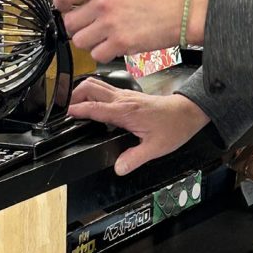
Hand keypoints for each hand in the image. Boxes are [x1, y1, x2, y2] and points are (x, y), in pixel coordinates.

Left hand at [54, 0, 207, 61]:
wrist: (182, 12)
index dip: (60, 4)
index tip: (65, 9)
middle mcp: (104, 3)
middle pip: (69, 23)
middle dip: (77, 27)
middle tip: (90, 26)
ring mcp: (111, 24)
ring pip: (79, 41)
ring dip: (89, 42)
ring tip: (104, 36)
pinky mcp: (120, 43)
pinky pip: (96, 55)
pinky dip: (103, 53)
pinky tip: (114, 45)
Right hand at [68, 77, 209, 174]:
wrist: (187, 113)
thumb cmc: (174, 127)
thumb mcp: (155, 148)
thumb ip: (134, 159)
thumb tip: (118, 168)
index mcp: (126, 111)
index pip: (95, 107)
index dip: (78, 109)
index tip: (66, 114)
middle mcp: (123, 100)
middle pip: (91, 87)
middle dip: (74, 95)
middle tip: (64, 108)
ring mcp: (126, 96)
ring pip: (97, 84)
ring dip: (82, 91)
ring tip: (73, 104)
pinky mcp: (129, 96)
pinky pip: (105, 89)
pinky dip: (93, 93)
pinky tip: (92, 105)